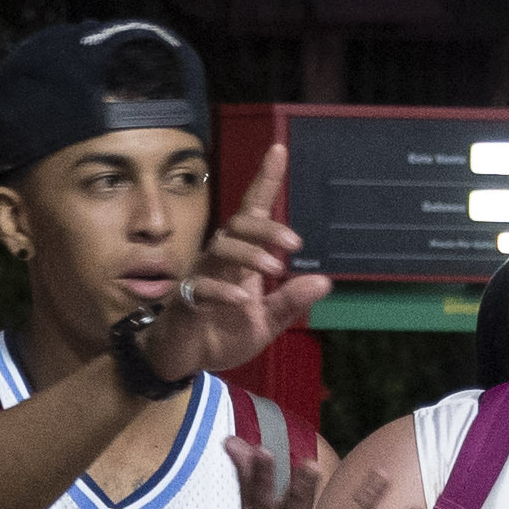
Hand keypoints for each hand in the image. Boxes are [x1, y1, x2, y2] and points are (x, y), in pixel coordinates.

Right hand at [168, 131, 328, 377]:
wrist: (184, 359)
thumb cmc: (222, 333)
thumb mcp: (267, 322)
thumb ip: (291, 302)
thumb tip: (324, 281)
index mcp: (241, 258)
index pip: (253, 213)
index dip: (265, 181)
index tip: (278, 150)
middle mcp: (220, 259)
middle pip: (239, 225)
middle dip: (267, 228)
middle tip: (295, 243)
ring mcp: (201, 276)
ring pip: (221, 249)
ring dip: (250, 254)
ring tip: (274, 268)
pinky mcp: (186, 300)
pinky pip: (202, 286)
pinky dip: (223, 291)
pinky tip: (242, 298)